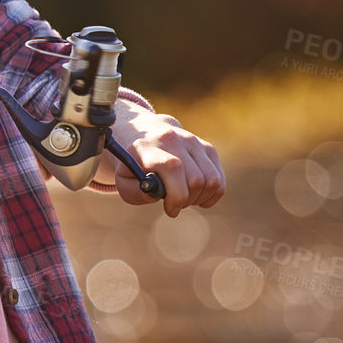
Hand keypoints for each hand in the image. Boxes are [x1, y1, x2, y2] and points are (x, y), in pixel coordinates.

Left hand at [108, 108, 225, 216]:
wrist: (144, 133)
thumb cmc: (133, 163)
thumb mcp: (123, 180)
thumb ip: (135, 192)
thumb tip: (158, 195)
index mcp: (149, 146)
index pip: (173, 168)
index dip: (176, 195)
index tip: (170, 209)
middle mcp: (173, 139)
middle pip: (195, 179)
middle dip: (186, 201)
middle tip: (174, 204)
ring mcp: (193, 141)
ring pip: (212, 180)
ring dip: (200, 198)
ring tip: (184, 198)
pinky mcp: (207, 148)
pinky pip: (219, 179)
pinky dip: (212, 194)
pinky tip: (197, 195)